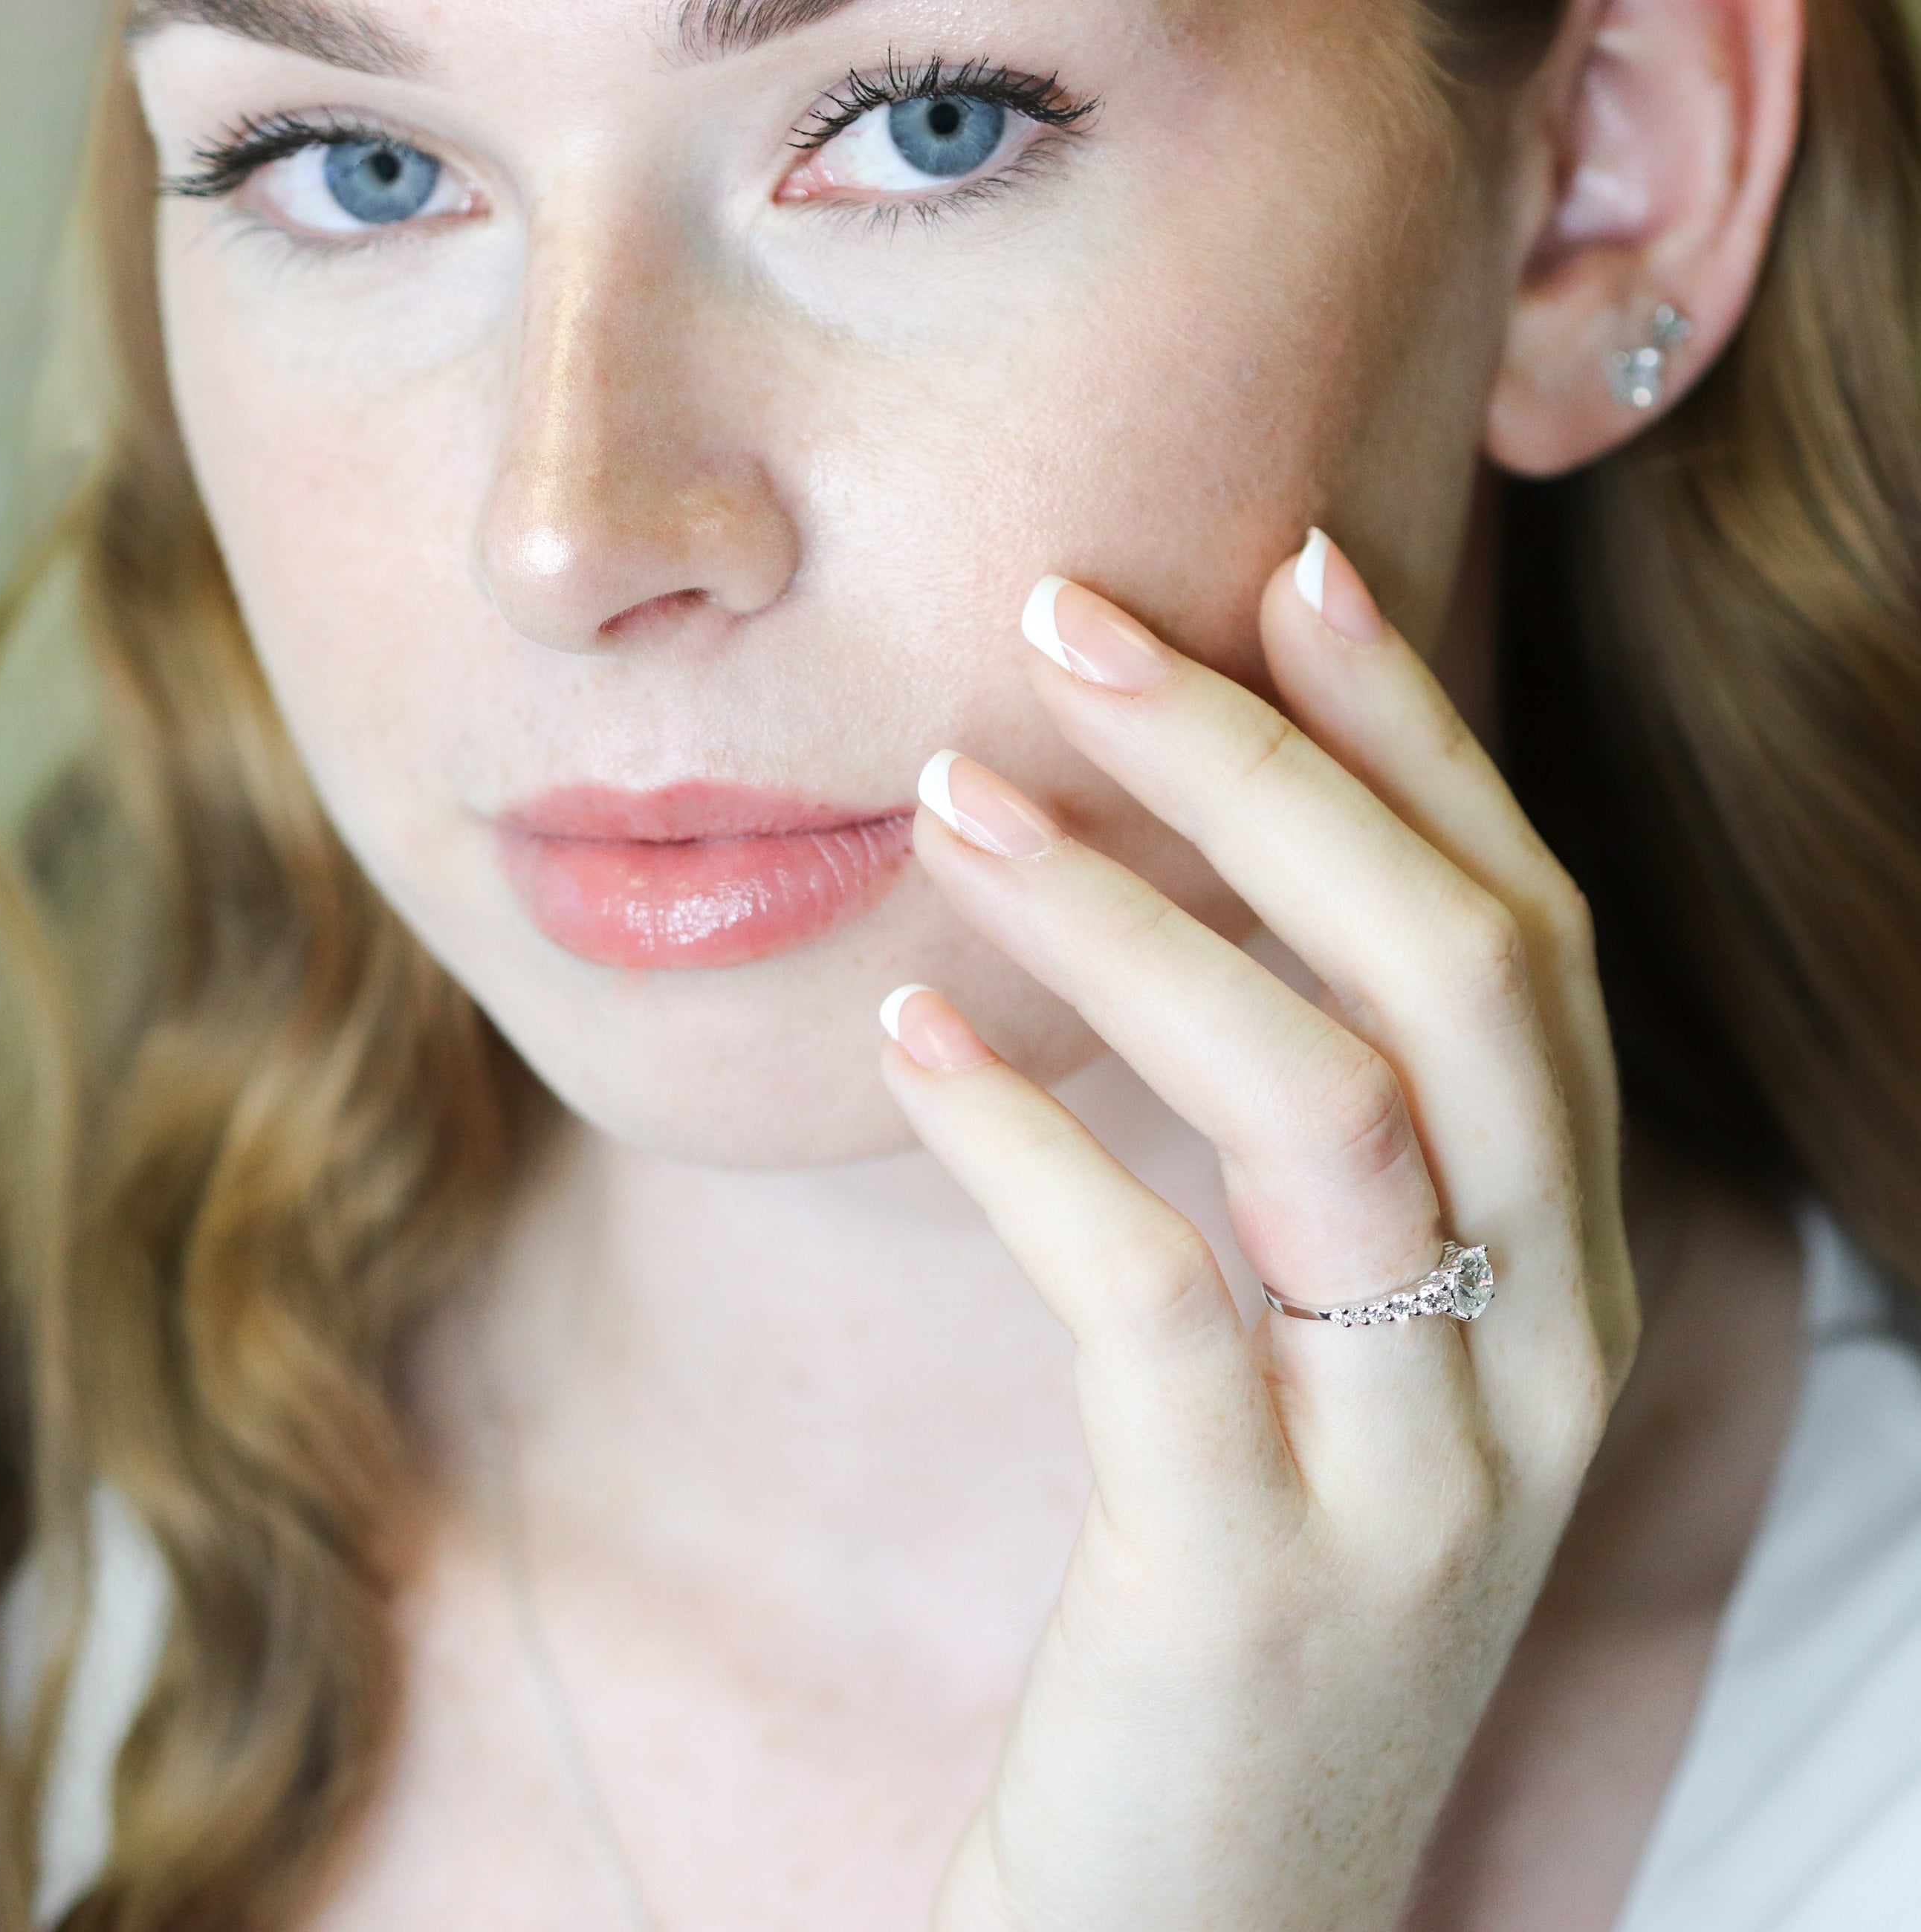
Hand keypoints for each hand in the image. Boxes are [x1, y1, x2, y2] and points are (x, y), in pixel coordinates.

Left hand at [880, 535, 1638, 1931]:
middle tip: (1078, 624)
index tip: (1291, 570)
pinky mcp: (1258, 1582)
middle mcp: (1537, 1353)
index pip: (1526, 941)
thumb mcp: (1318, 1354)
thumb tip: (1180, 891)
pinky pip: (1151, 1298)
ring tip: (955, 797)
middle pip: (1459, 982)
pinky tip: (907, 1034)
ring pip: (1328, 1111)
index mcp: (1563, 1273)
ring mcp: (1420, 1476)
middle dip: (1277, 772)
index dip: (1417, 741)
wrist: (1198, 1917)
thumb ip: (1306, 1157)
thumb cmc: (1237, 1583)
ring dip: (1140, 919)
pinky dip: (1025, 1139)